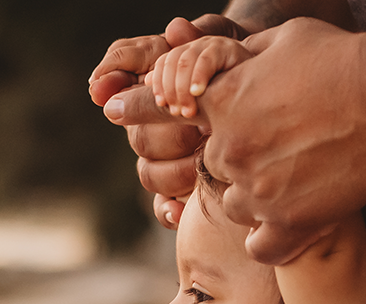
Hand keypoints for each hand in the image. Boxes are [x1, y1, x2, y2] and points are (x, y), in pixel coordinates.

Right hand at [92, 15, 249, 226]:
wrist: (258, 95)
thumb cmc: (234, 64)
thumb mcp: (220, 42)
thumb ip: (197, 37)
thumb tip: (174, 30)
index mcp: (149, 86)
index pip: (122, 86)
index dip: (118, 86)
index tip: (106, 91)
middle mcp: (148, 124)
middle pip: (138, 138)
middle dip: (167, 132)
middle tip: (199, 125)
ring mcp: (161, 159)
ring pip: (150, 174)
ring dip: (176, 170)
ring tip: (206, 158)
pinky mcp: (177, 188)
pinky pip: (162, 206)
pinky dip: (169, 211)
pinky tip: (181, 212)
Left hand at [148, 36, 253, 118]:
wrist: (263, 92)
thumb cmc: (228, 104)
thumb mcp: (195, 104)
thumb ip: (168, 94)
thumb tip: (135, 88)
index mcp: (186, 58)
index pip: (163, 63)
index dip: (158, 82)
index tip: (161, 104)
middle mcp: (197, 48)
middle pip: (171, 61)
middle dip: (170, 88)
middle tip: (177, 112)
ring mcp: (211, 46)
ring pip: (184, 60)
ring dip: (181, 88)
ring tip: (188, 111)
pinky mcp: (228, 49)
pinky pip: (206, 59)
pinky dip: (198, 76)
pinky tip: (198, 93)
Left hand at [199, 19, 365, 262]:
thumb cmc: (342, 59)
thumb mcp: (284, 39)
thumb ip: (244, 56)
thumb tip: (222, 62)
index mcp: (221, 102)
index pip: (196, 124)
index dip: (222, 124)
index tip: (247, 125)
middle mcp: (232, 150)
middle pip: (216, 168)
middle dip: (242, 161)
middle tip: (280, 152)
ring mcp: (259, 191)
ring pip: (237, 208)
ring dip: (257, 199)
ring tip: (292, 183)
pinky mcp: (290, 223)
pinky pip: (260, 248)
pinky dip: (270, 240)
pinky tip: (287, 224)